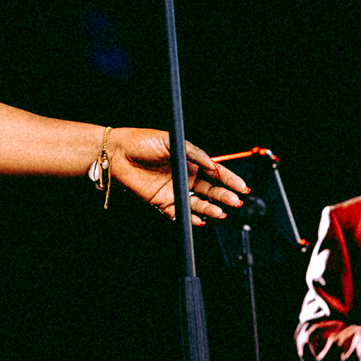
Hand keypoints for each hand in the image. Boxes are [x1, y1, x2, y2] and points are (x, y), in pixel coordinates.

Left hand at [109, 132, 247, 221]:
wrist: (117, 153)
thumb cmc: (143, 141)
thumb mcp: (173, 141)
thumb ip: (194, 153)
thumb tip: (213, 165)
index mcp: (190, 161)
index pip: (215, 172)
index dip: (229, 179)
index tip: (242, 186)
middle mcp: (184, 177)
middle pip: (210, 190)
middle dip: (224, 196)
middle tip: (236, 201)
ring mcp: (174, 190)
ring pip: (198, 203)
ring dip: (211, 208)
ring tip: (222, 212)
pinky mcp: (162, 201)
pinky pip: (180, 212)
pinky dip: (190, 217)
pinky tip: (201, 219)